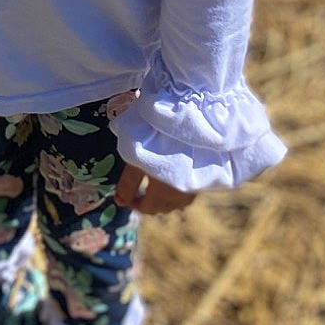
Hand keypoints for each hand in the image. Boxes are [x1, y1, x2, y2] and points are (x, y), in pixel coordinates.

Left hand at [104, 95, 192, 214]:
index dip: (132, 202)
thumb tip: (119, 201)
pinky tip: (173, 178)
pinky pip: (189, 193)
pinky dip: (177, 192)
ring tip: (155, 187)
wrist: (193, 117)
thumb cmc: (160, 134)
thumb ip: (128, 182)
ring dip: (164, 200)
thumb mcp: (137, 156)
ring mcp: (195, 185)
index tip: (124, 195)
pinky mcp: (206, 176)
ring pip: (177, 202)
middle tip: (136, 193)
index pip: (147, 206)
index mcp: (164, 190)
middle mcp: (181, 192)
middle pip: (163, 207)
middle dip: (148, 203)